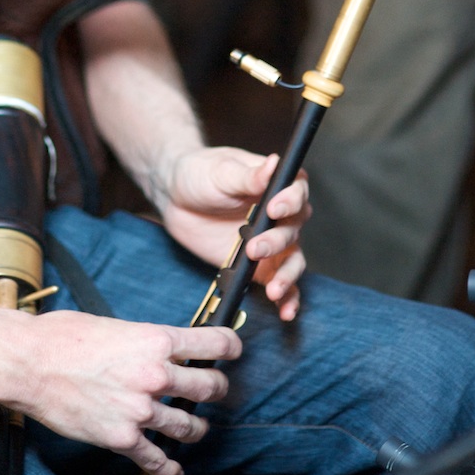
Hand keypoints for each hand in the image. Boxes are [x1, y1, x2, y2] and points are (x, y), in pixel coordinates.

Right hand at [0, 307, 241, 474]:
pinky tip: (172, 468)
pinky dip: (168, 467)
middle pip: (209, 388)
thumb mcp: (114, 325)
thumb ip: (143, 340)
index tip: (233, 352)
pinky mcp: (122, 437)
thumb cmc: (64, 336)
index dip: (230, 348)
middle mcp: (155, 374)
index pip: (214, 344)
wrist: (29, 363)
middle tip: (215, 391)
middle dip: (217, 390)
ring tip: (194, 429)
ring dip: (195, 429)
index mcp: (156, 339)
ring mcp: (140, 409)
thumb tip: (160, 347)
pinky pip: (156, 459)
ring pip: (188, 426)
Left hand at [161, 147, 309, 318]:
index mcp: (275, 184)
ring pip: (293, 260)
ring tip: (275, 289)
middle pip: (294, 229)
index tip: (273, 209)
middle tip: (254, 248)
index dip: (290, 201)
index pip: (297, 191)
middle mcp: (280, 215)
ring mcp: (271, 242)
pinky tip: (285, 312)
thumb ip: (249, 176)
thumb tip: (276, 162)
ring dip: (288, 276)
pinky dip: (288, 299)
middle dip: (277, 242)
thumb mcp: (221, 171)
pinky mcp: (259, 266)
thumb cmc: (200, 174)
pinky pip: (279, 283)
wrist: (177, 198)